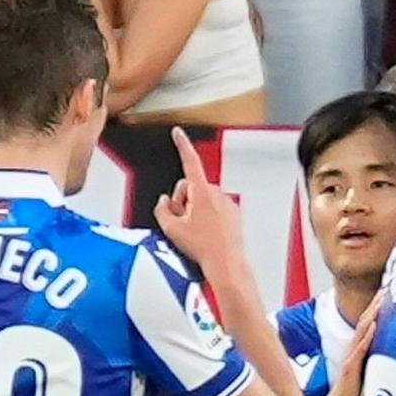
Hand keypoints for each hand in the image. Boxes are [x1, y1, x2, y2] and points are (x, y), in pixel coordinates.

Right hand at [154, 127, 245, 272]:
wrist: (226, 263)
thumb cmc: (203, 247)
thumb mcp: (171, 228)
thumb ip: (162, 210)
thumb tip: (164, 202)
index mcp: (202, 192)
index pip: (190, 162)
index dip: (182, 146)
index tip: (178, 133)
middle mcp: (217, 193)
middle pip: (190, 187)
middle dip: (183, 201)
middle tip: (182, 222)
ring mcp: (227, 203)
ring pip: (202, 198)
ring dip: (194, 210)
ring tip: (195, 232)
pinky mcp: (233, 212)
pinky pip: (214, 208)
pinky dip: (207, 216)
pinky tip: (206, 233)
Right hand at [318, 293, 383, 395]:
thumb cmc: (355, 392)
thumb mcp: (370, 370)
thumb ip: (378, 358)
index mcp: (361, 347)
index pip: (370, 322)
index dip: (379, 306)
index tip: (390, 289)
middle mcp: (356, 348)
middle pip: (367, 320)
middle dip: (378, 302)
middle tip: (389, 284)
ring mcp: (352, 357)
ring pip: (363, 330)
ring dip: (373, 313)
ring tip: (383, 298)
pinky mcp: (350, 368)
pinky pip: (360, 350)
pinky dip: (367, 337)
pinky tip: (373, 325)